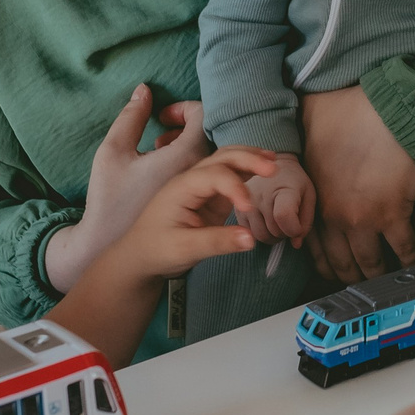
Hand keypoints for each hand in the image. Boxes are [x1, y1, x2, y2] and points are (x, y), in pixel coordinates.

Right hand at [46, 88, 213, 291]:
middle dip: (194, 124)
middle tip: (171, 125)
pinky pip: (219, 177)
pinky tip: (167, 169)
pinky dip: (199, 164)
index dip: (184, 109)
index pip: (202, 118)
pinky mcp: (210, 207)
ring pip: (222, 158)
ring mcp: (210, 191)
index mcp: (185, 157)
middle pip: (219, 136)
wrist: (126, 252)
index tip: (162, 118)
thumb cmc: (112, 203)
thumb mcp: (113, 155)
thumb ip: (130, 118)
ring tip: (165, 144)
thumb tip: (144, 89)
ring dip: (196, 144)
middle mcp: (203, 171)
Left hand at [116, 147, 280, 275]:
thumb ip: (218, 243)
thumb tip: (251, 239)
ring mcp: (202, 187)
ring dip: (250, 159)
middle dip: (248, 159)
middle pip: (222, 158)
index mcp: (181, 188)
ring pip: (228, 162)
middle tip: (273, 168)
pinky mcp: (211, 197)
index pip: (214, 176)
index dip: (236, 187)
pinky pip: (231, 176)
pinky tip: (264, 171)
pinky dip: (248, 171)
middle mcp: (192, 180)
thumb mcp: (185, 249)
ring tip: (274, 163)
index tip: (250, 209)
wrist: (140, 256)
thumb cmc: (156, 250)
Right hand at [240, 152, 314, 243]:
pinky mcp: (238, 210)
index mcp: (283, 189)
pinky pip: (250, 233)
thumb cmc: (295, 183)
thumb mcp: (309, 196)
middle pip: (274, 231)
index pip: (284, 217)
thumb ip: (306, 221)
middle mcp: (261, 195)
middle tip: (289, 223)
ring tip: (279, 224)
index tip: (298, 226)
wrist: (271, 166)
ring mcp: (247, 202)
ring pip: (261, 236)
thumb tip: (296, 244)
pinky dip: (261, 233)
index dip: (294, 229)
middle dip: (285, 233)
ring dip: (273, 236)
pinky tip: (267, 223)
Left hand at [301, 84, 414, 282]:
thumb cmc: (345, 113)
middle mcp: (335, 217)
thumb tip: (293, 151)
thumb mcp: (307, 135)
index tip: (334, 271)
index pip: (315, 247)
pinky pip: (404, 248)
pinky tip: (414, 265)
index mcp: (314, 201)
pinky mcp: (395, 214)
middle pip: (341, 263)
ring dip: (378, 275)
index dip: (326, 264)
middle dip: (351, 277)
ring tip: (386, 280)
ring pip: (371, 262)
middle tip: (361, 283)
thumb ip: (302, 154)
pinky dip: (410, 260)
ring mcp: (365, 219)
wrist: (382, 107)